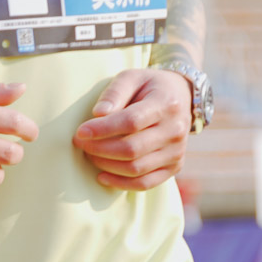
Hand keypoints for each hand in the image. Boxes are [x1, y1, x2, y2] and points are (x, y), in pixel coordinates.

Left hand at [73, 69, 191, 190]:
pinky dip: (120, 183)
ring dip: (106, 165)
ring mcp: (177, 152)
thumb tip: (98, 114)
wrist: (181, 97)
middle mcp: (175, 130)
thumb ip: (115, 92)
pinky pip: (144, 183)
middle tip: (80, 143)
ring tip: (90, 154)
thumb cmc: (149, 86)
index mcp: (166, 104)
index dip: (103, 130)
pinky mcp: (174, 167)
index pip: (131, 122)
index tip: (80, 132)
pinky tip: (102, 176)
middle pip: (131, 149)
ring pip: (135, 169)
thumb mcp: (132, 77)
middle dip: (99, 149)